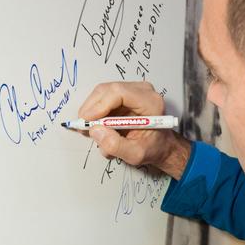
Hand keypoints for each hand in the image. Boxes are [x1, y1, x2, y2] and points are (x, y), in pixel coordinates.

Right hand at [74, 81, 191, 178]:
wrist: (160, 145)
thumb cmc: (153, 148)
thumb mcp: (135, 154)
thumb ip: (115, 145)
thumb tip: (95, 130)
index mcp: (150, 102)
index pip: (118, 92)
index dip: (99, 105)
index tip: (88, 121)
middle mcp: (142, 91)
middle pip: (106, 90)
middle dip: (91, 109)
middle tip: (84, 128)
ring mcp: (133, 90)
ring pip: (101, 93)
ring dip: (92, 112)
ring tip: (94, 131)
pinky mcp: (124, 94)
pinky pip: (102, 98)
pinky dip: (96, 112)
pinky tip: (100, 127)